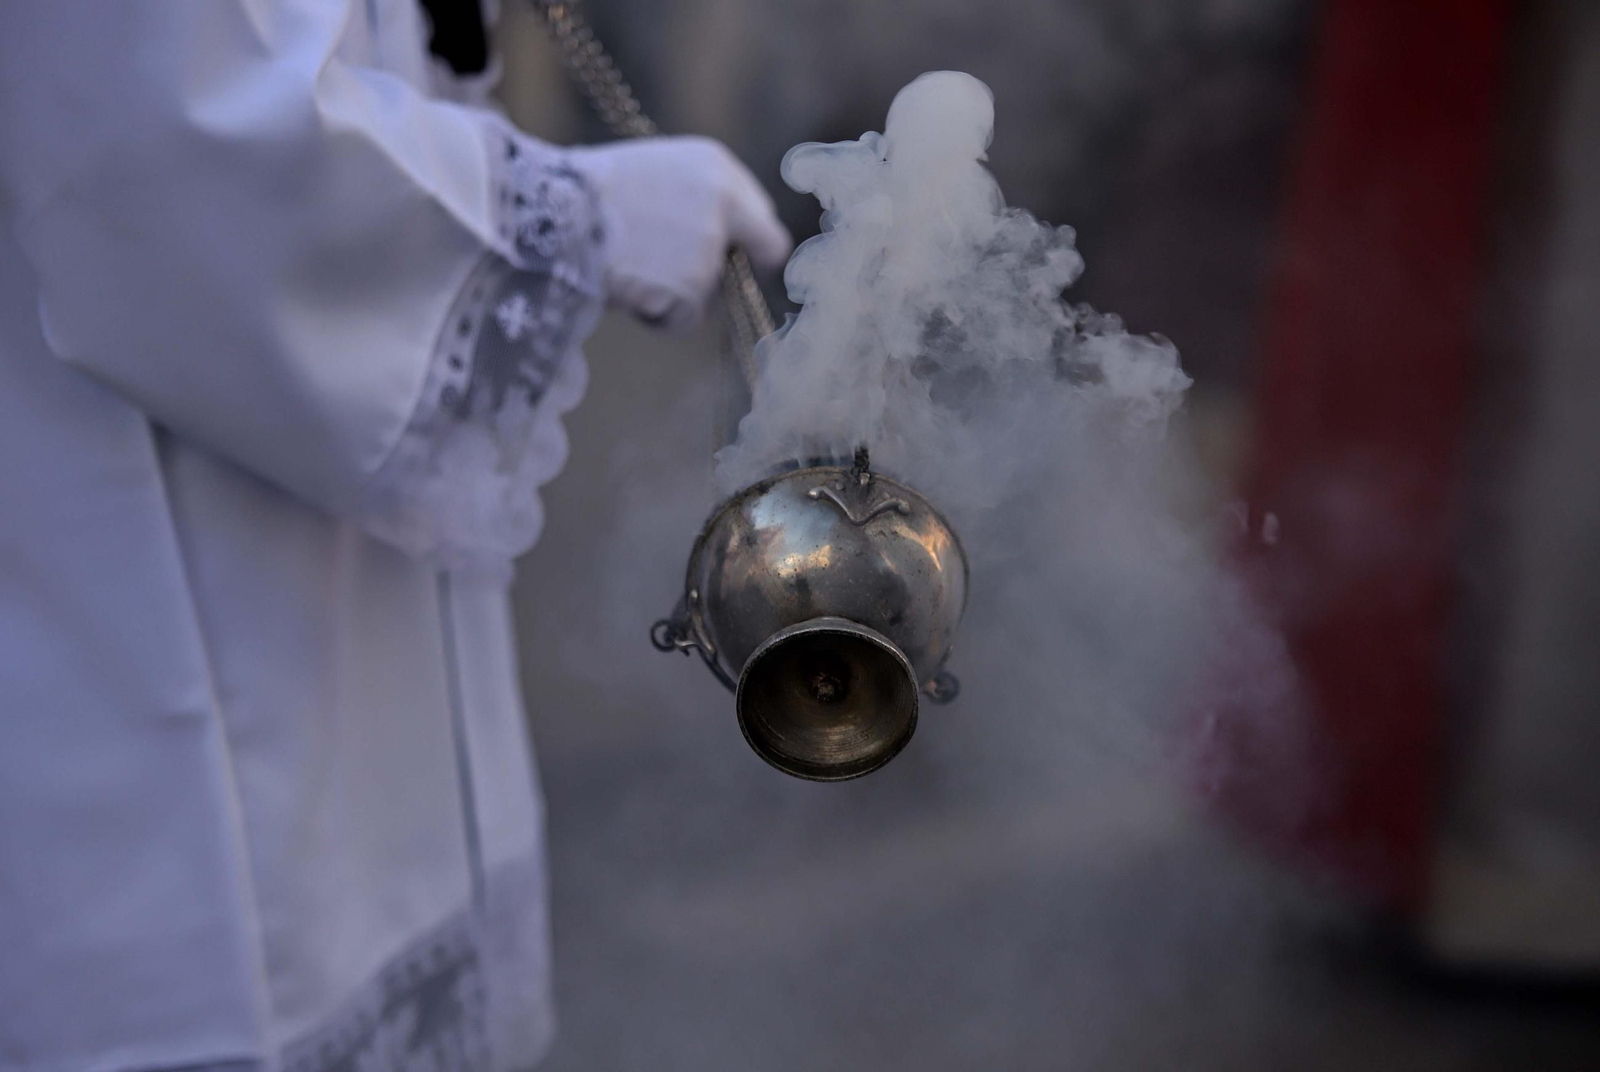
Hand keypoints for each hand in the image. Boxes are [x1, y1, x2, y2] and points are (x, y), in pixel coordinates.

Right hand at [567, 136, 791, 329]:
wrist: (550, 214)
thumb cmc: (585, 194)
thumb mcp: (652, 173)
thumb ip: (694, 200)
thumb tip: (720, 240)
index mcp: (715, 164)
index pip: (760, 212)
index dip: (748, 238)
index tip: (742, 254)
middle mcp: (725, 202)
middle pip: (760, 251)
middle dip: (733, 269)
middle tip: (698, 280)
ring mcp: (711, 247)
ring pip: (710, 291)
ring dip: (677, 293)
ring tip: (628, 270)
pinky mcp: (693, 288)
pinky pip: (683, 320)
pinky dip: (657, 317)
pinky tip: (625, 292)